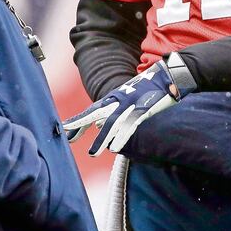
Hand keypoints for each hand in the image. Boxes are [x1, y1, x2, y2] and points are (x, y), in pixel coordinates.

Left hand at [63, 60, 180, 155]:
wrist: (166, 76)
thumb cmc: (145, 89)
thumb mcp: (126, 98)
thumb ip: (111, 112)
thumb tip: (96, 125)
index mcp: (113, 98)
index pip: (91, 110)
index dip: (78, 121)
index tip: (64, 130)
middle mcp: (118, 100)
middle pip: (95, 112)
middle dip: (81, 125)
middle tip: (68, 138)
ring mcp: (130, 104)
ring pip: (113, 123)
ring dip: (102, 139)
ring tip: (93, 153)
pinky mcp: (143, 109)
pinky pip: (130, 125)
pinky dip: (122, 136)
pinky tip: (115, 147)